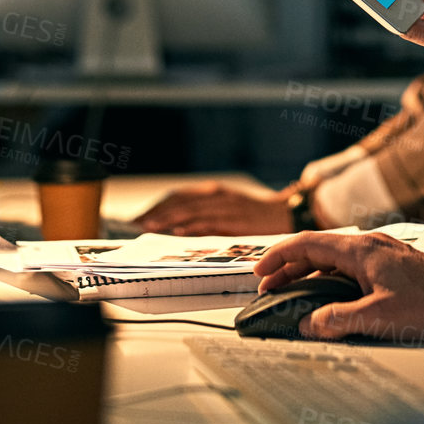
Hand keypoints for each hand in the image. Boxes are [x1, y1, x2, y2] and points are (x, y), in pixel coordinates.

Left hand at [136, 183, 292, 234]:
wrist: (285, 213)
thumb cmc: (254, 214)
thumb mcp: (227, 206)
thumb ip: (205, 212)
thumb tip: (176, 226)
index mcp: (213, 191)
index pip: (178, 195)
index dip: (157, 206)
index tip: (139, 217)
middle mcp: (217, 195)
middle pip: (179, 201)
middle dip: (157, 213)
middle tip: (137, 224)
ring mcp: (225, 207)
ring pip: (190, 211)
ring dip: (168, 219)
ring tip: (150, 227)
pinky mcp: (235, 220)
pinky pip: (209, 223)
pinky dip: (192, 227)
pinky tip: (179, 232)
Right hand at [253, 231, 423, 342]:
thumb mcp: (380, 318)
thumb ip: (339, 320)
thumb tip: (306, 324)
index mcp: (361, 250)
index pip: (308, 245)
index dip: (279, 256)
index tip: (258, 271)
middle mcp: (368, 245)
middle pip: (317, 249)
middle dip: (288, 266)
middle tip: (266, 287)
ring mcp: (380, 253)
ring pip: (332, 258)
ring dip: (308, 273)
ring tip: (289, 292)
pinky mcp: (390, 265)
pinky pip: (348, 266)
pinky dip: (328, 278)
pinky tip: (326, 296)